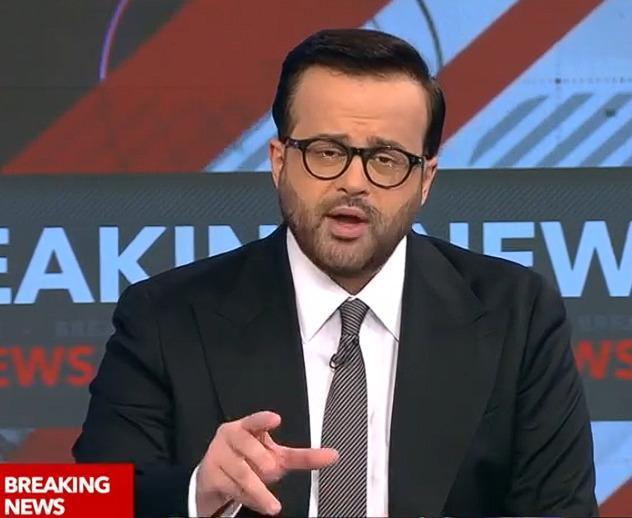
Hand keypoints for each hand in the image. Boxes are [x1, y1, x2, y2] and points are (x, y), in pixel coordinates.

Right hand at [196, 411, 337, 515]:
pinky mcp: (211, 474)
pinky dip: (247, 498)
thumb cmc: (249, 460)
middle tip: (273, 471)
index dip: (264, 420)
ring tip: (273, 506)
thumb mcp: (276, 456)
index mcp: (247, 426)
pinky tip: (256, 502)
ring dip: (260, 492)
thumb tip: (333, 456)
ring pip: (243, 473)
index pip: (255, 420)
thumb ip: (303, 457)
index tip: (276, 419)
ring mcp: (218, 454)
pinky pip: (232, 488)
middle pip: (251, 449)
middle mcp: (231, 436)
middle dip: (264, 463)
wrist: (214, 476)